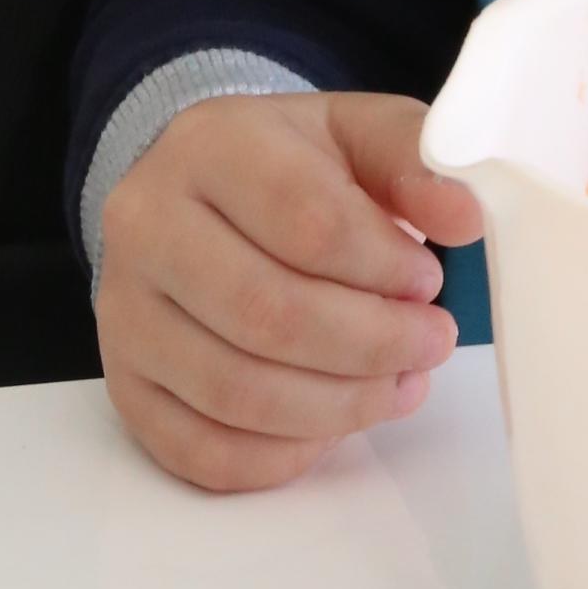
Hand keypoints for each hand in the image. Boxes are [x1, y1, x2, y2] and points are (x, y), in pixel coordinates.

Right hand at [97, 91, 483, 494]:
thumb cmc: (291, 166)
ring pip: (235, 391)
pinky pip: (199, 450)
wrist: (202, 193)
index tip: (429, 281)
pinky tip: (333, 425)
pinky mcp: (123, 384)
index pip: (304, 218)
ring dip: (338, 406)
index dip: (381, 265)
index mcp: (209, 146)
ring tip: (399, 386)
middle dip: (371, 343)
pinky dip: (280, 456)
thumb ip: (416, 160)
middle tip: (430, 343)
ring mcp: (123, 312)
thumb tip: (464, 216)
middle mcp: (146, 225)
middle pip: (267, 313)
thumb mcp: (356, 132)